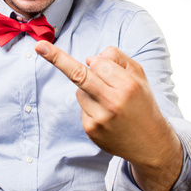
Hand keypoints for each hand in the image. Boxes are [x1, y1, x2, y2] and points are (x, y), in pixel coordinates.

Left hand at [35, 41, 182, 190]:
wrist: (151, 144)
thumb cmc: (143, 104)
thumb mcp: (140, 77)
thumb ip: (118, 59)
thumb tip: (89, 59)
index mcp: (127, 86)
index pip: (98, 63)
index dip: (99, 62)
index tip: (83, 56)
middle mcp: (112, 102)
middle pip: (79, 74)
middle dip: (57, 58)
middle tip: (39, 46)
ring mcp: (99, 118)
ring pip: (79, 90)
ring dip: (89, 89)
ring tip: (110, 102)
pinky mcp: (90, 130)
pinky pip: (81, 107)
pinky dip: (90, 106)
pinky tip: (106, 116)